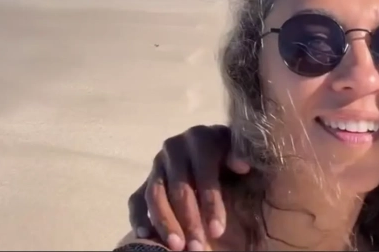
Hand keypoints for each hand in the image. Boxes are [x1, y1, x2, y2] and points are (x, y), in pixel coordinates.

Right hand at [128, 125, 250, 250]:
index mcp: (201, 137)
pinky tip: (145, 237)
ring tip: (177, 247)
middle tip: (197, 247)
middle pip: (179, 187)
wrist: (220, 151)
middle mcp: (175, 147)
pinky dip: (139, 218)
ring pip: (155, 194)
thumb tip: (241, 165)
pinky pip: (136, 200)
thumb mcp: (242, 152)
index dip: (210, 202)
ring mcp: (158, 164)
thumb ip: (241, 155)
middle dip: (189, 220)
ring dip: (165, 223)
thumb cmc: (235, 155)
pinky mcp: (146, 180)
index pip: (204, 172)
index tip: (217, 230)